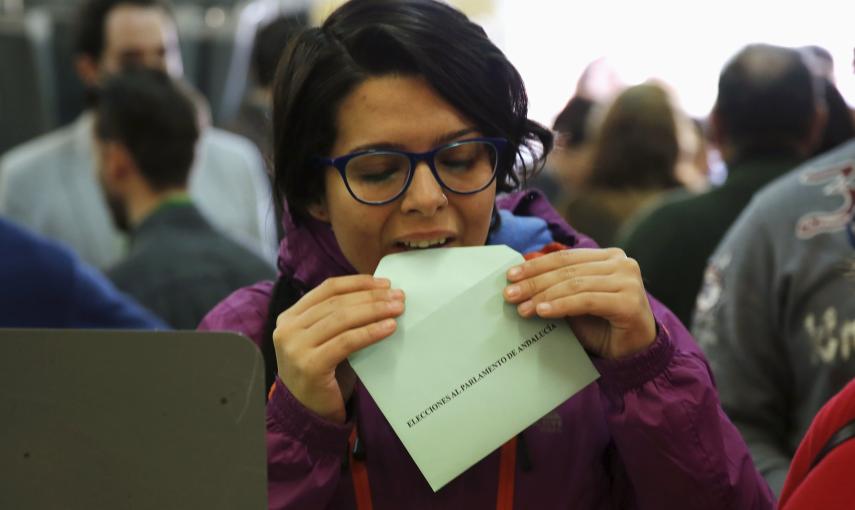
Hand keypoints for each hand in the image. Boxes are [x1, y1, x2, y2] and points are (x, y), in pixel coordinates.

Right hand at [272, 275, 404, 422]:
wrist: (308, 414)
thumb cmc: (324, 375)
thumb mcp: (325, 340)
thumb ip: (339, 318)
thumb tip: (380, 295)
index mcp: (290, 317)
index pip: (328, 289)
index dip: (358, 283)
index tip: (384, 284)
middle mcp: (288, 329)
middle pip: (337, 302)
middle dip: (371, 297)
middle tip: (398, 296)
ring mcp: (296, 347)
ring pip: (342, 319)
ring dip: (374, 311)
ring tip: (397, 309)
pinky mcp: (310, 365)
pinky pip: (347, 342)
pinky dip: (370, 332)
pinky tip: (389, 328)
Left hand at [503, 247, 654, 358]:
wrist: (633, 352)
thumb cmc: (602, 326)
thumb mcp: (575, 302)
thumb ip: (557, 287)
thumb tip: (519, 280)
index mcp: (608, 257)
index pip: (565, 257)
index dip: (536, 266)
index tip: (510, 276)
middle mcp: (622, 263)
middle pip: (568, 270)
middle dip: (534, 282)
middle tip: (509, 294)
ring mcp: (628, 281)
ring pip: (575, 284)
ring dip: (544, 297)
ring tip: (522, 308)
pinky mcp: (629, 301)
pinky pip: (586, 301)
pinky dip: (561, 306)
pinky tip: (542, 312)